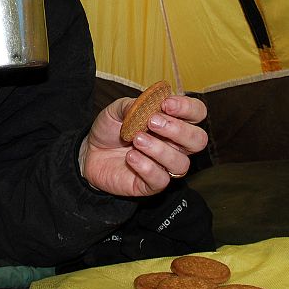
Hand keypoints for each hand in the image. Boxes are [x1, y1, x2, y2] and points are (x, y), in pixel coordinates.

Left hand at [79, 90, 207, 196]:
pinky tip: (130, 157)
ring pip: (181, 163)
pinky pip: (161, 180)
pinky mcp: (151, 184)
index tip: (166, 104)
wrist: (90, 153)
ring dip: (159, 149)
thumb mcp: (117, 110)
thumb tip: (148, 105)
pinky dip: (146, 167)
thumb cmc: (110, 129)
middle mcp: (175, 145)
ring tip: (136, 140)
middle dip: (177, 129)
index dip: (187, 108)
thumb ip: (134, 105)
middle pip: (198, 140)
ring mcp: (165, 166)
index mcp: (173, 121)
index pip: (197, 113)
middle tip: (152, 122)